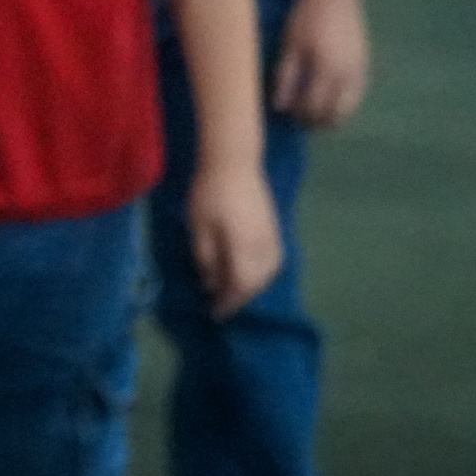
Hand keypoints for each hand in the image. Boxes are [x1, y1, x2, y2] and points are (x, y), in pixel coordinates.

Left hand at [187, 159, 282, 318]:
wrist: (234, 161)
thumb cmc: (210, 194)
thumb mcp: (199, 228)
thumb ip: (206, 259)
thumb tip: (212, 285)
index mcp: (245, 249)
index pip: (241, 286)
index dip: (229, 303)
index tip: (215, 313)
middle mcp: (265, 248)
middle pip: (257, 284)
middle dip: (240, 296)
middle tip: (220, 303)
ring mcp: (274, 238)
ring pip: (269, 274)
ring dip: (252, 286)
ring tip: (232, 288)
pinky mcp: (276, 229)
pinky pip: (273, 261)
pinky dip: (261, 273)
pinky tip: (247, 270)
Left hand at [273, 0, 369, 127]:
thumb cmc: (306, 17)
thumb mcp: (290, 45)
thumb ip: (285, 77)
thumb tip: (279, 107)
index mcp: (327, 69)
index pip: (314, 107)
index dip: (299, 114)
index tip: (286, 112)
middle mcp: (349, 74)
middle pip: (335, 114)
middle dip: (317, 121)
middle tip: (299, 118)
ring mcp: (360, 70)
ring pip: (349, 107)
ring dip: (331, 114)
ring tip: (312, 110)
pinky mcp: (365, 64)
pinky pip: (356, 94)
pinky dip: (342, 102)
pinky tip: (326, 96)